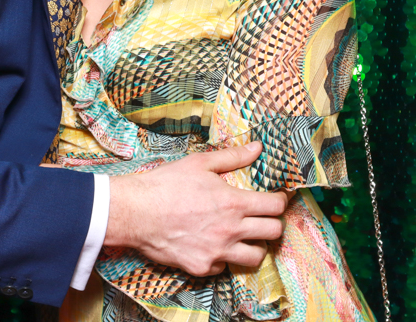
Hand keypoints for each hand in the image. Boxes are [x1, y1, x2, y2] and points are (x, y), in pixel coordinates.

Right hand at [105, 142, 285, 276]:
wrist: (135, 212)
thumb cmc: (165, 184)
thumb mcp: (200, 163)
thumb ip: (232, 157)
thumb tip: (257, 148)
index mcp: (234, 203)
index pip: (275, 207)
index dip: (281, 201)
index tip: (276, 199)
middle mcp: (231, 230)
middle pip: (273, 233)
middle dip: (273, 223)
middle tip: (263, 217)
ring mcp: (217, 252)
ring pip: (256, 257)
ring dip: (255, 245)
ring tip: (245, 236)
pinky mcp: (202, 267)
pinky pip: (225, 267)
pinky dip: (224, 258)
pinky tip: (214, 245)